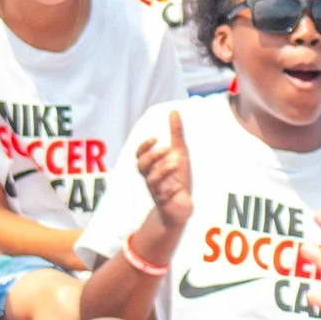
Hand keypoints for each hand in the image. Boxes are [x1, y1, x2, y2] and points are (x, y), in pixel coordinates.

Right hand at [136, 109, 193, 231]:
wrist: (180, 207)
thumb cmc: (177, 178)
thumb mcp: (179, 154)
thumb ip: (176, 135)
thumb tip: (174, 112)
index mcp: (152, 167)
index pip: (140, 155)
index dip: (144, 147)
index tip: (155, 138)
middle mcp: (151, 178)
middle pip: (141, 167)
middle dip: (152, 157)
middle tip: (168, 149)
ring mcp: (157, 191)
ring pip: (152, 181)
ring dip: (163, 170)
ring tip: (177, 163)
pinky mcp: (165, 203)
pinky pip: (164, 197)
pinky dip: (172, 191)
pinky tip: (178, 188)